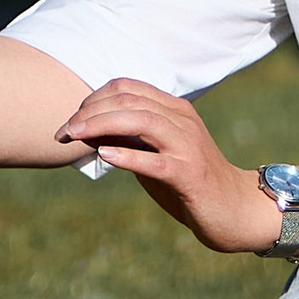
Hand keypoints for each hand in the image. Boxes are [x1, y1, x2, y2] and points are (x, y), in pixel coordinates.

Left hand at [54, 77, 274, 254]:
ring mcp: (187, 145)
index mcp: (173, 109)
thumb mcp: (155, 156)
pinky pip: (155, 161)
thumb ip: (128, 141)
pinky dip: (127, 156)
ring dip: (101, 126)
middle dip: (89, 112)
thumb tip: (86, 133)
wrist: (236, 210)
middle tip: (63, 132)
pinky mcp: (190, 174)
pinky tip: (104, 156)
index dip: (93, 99)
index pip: (127, 88)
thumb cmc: (190, 184)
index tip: (70, 121)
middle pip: (129, 101)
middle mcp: (181, 120)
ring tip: (75, 137)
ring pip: (141, 121)